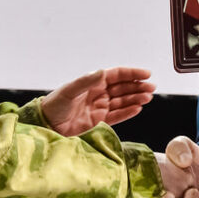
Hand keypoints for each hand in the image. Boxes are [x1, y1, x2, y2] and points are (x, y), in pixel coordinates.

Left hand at [40, 67, 155, 135]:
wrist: (47, 125)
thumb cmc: (54, 105)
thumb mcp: (70, 90)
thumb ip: (86, 81)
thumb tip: (102, 72)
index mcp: (93, 82)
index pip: (117, 75)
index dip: (132, 74)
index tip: (146, 74)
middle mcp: (99, 93)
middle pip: (123, 88)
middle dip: (138, 87)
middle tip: (151, 87)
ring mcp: (100, 107)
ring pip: (123, 101)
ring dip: (135, 99)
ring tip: (148, 97)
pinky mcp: (99, 121)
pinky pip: (117, 116)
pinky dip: (128, 112)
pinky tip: (138, 109)